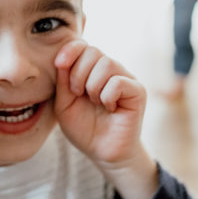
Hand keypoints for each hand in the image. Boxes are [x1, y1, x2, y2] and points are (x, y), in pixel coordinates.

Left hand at [54, 40, 146, 167]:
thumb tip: (61, 57)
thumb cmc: (84, 128)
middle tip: (77, 94)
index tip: (59, 64)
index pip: (83, 45)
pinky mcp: (138, 92)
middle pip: (93, 51)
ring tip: (94, 102)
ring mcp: (126, 79)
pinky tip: (108, 108)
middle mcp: (111, 70)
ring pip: (106, 63)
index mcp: (92, 69)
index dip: (70, 50)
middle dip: (78, 73)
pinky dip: (107, 96)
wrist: (102, 153)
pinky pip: (119, 82)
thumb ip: (62, 80)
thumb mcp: (64, 104)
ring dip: (93, 86)